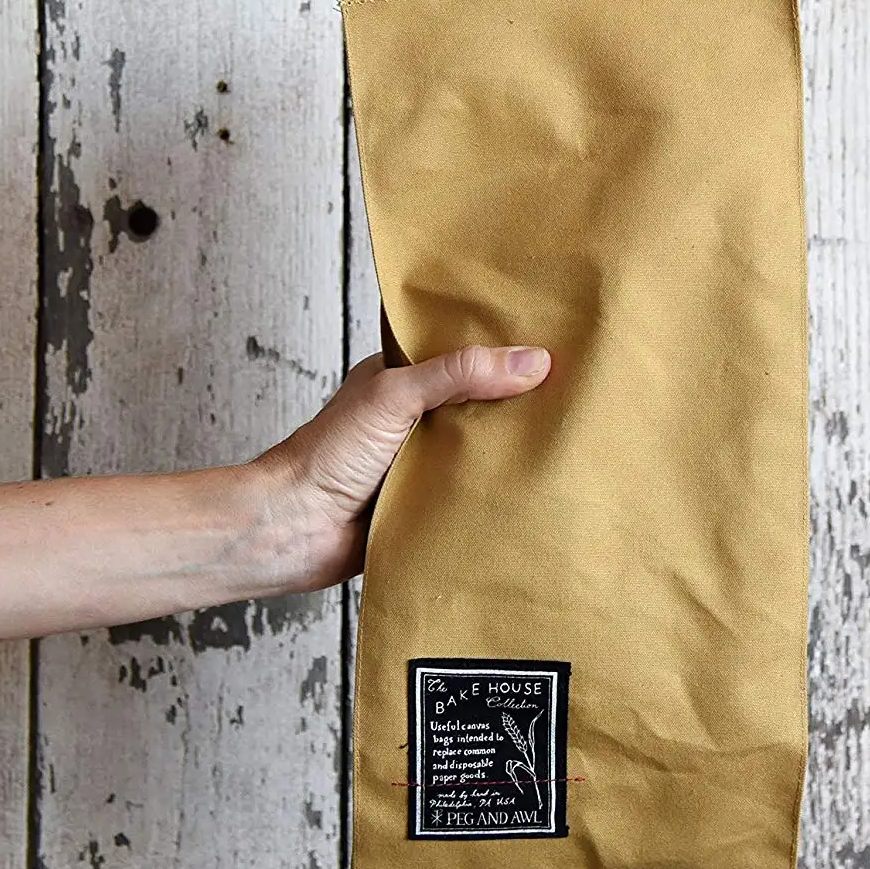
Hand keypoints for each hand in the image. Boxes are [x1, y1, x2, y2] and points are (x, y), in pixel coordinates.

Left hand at [253, 344, 550, 590]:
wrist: (293, 531)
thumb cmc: (326, 454)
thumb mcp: (395, 396)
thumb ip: (458, 375)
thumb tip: (531, 361)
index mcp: (403, 380)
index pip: (461, 352)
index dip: (500, 345)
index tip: (552, 338)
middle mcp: (416, 419)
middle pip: (479, 402)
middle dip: (518, 400)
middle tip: (577, 389)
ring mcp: (423, 463)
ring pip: (481, 449)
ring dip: (511, 449)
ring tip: (571, 436)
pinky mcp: (429, 505)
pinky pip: (473, 493)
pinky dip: (497, 492)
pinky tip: (536, 485)